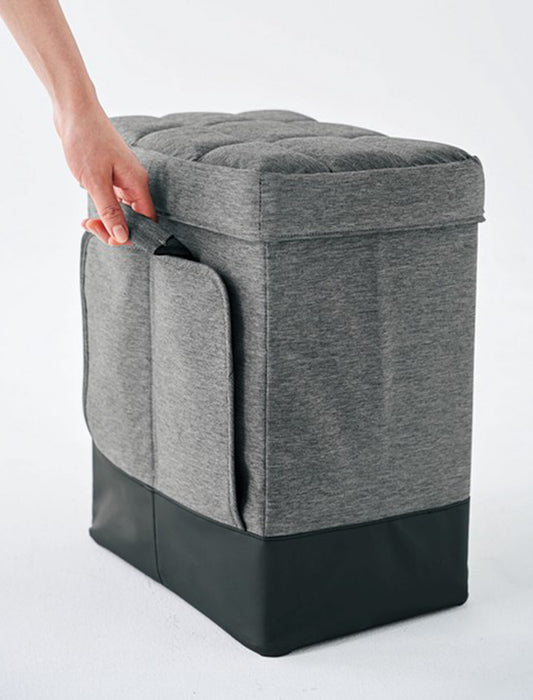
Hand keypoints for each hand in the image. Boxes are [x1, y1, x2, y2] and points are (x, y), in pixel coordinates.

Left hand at [56, 101, 155, 244]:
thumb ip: (110, 211)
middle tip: (91, 226)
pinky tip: (89, 210)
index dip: (131, 235)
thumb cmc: (86, 140)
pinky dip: (102, 210)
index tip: (109, 237)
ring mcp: (124, 180)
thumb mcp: (95, 181)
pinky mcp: (112, 177)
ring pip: (123, 212)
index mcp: (137, 183)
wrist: (74, 111)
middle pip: (135, 220)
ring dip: (106, 221)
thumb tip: (122, 237)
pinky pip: (114, 202)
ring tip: (87, 221)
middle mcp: (135, 183)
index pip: (147, 221)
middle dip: (114, 230)